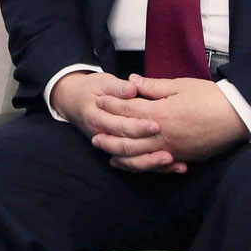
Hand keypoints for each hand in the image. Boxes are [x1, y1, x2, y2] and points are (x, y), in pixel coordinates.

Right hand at [50, 70, 183, 172]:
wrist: (74, 101)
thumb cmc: (92, 90)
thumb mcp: (102, 83)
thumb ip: (118, 87)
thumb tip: (132, 88)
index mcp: (97, 118)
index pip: (120, 126)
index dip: (138, 127)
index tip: (156, 125)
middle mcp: (103, 137)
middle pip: (126, 148)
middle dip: (149, 151)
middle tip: (170, 151)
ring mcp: (111, 147)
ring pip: (131, 162)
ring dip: (153, 164)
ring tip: (174, 162)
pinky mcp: (120, 152)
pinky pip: (137, 164)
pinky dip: (155, 167)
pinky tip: (176, 167)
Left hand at [95, 76, 248, 170]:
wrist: (237, 116)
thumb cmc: (210, 97)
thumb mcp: (179, 85)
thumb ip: (152, 86)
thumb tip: (131, 81)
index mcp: (159, 113)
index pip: (127, 109)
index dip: (111, 104)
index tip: (98, 99)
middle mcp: (161, 134)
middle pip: (126, 136)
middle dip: (107, 132)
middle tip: (93, 129)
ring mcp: (170, 149)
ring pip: (136, 155)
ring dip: (117, 151)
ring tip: (103, 148)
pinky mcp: (180, 157)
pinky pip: (152, 165)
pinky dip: (137, 165)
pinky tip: (127, 163)